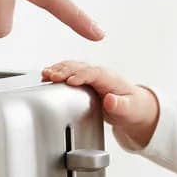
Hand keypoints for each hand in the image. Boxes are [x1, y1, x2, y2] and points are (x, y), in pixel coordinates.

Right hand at [42, 60, 159, 147]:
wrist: (132, 106)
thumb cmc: (131, 107)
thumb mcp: (129, 110)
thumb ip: (120, 106)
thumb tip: (110, 100)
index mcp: (111, 78)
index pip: (95, 73)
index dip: (82, 76)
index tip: (70, 81)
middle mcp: (99, 73)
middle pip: (80, 67)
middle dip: (65, 70)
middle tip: (51, 76)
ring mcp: (90, 75)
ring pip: (72, 67)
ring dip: (58, 69)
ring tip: (45, 74)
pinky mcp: (83, 79)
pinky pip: (68, 72)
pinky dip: (57, 72)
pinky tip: (45, 76)